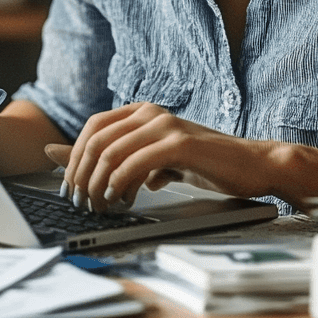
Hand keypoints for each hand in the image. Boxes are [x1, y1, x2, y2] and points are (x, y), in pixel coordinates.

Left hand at [48, 102, 246, 212]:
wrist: (251, 165)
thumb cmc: (204, 163)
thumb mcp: (156, 160)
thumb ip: (122, 159)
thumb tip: (66, 158)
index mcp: (141, 111)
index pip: (93, 128)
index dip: (75, 158)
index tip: (70, 188)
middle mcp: (150, 112)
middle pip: (96, 139)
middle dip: (82, 174)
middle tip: (80, 202)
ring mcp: (165, 125)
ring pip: (111, 151)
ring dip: (98, 183)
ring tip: (99, 205)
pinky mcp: (179, 143)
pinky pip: (136, 161)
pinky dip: (120, 183)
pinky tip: (120, 199)